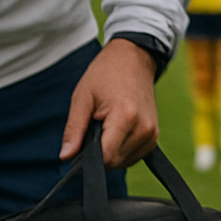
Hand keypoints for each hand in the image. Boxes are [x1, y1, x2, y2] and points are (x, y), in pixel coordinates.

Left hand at [60, 39, 159, 167]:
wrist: (134, 58)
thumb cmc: (106, 73)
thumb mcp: (82, 98)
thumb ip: (74, 130)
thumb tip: (66, 157)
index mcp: (125, 117)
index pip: (105, 158)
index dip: (88, 158)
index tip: (80, 145)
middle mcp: (143, 128)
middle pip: (114, 162)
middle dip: (98, 153)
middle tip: (94, 127)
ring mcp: (152, 132)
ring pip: (124, 162)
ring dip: (110, 153)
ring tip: (106, 126)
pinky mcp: (154, 135)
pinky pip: (134, 156)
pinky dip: (121, 150)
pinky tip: (116, 132)